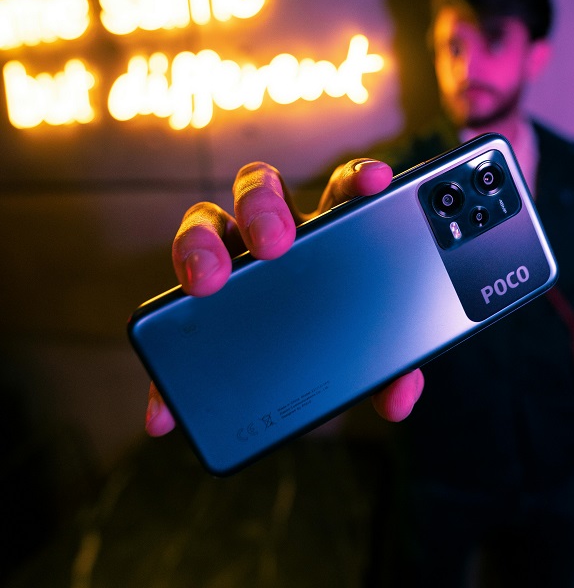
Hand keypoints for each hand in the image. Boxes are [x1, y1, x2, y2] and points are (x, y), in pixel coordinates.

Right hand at [145, 158, 424, 435]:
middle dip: (263, 205)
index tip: (378, 181)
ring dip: (199, 243)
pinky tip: (165, 409)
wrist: (298, 375)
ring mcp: (228, 261)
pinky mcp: (191, 307)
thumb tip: (397, 401)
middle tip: (274, 244)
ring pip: (202, 221)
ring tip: (204, 282)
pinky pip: (167, 322)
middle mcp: (272, 235)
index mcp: (324, 236)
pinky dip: (162, 371)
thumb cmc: (335, 340)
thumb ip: (388, 372)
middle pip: (259, 188)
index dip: (357, 179)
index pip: (340, 189)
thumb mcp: (367, 356)